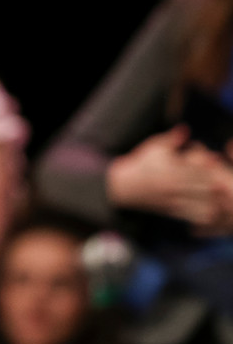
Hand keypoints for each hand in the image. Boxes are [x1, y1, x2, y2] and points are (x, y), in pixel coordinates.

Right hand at [107, 126, 232, 229]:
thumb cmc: (140, 163)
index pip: (199, 167)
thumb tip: (186, 128)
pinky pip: (194, 216)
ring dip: (213, 199)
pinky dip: (205, 214)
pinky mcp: (173, 210)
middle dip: (215, 181)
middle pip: (205, 186)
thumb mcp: (154, 147)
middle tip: (220, 177)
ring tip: (217, 193)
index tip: (214, 159)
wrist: (123, 185)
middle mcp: (175, 186)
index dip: (210, 163)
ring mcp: (174, 199)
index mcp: (172, 169)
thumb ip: (172, 138)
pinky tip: (211, 210)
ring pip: (203, 203)